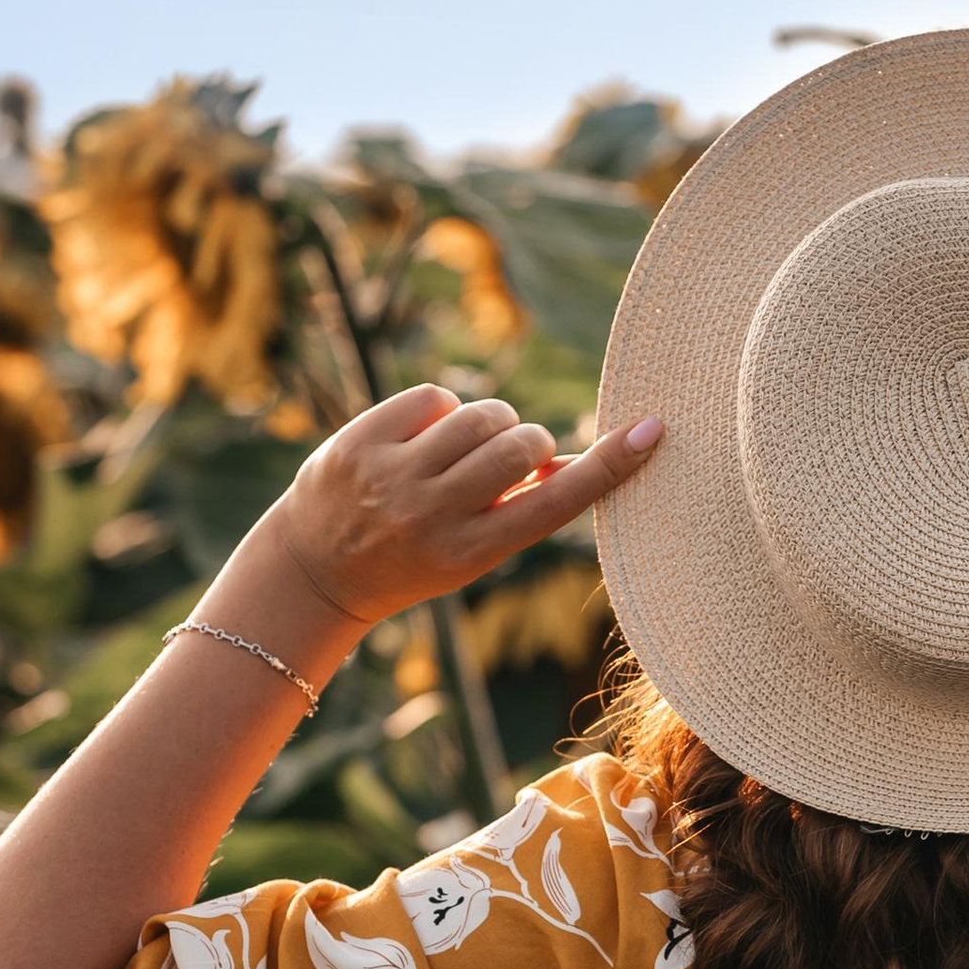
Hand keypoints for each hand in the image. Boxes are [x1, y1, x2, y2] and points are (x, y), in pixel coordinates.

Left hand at [268, 385, 667, 627]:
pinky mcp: (360, 442)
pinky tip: (425, 437)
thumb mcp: (472, 552)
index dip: (607, 466)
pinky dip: (443, 411)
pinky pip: (435, 397)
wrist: (317, 571)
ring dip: (489, 424)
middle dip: (528, 441)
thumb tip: (581, 463)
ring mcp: (392, 478)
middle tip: (513, 457)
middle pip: (520, 446)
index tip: (651, 432)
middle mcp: (432, 516)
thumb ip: (521, 510)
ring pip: (480, 416)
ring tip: (466, 448)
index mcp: (470, 553)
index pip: (554, 504)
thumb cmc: (415, 557)